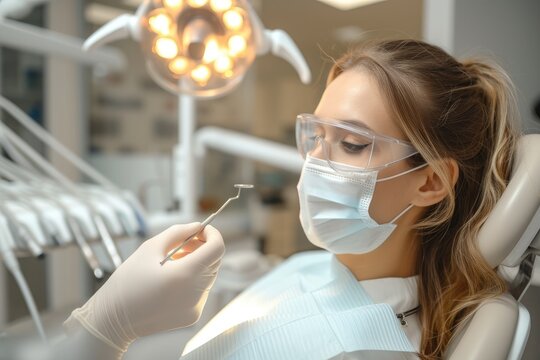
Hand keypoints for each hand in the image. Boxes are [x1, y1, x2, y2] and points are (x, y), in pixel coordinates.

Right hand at [63, 223, 224, 353]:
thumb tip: (197, 226)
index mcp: (185, 274)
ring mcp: (196, 307)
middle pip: (214, 261)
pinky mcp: (193, 316)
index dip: (213, 235)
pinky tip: (172, 281)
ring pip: (208, 276)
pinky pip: (201, 291)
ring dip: (197, 264)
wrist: (113, 320)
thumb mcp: (150, 248)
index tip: (202, 230)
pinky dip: (193, 281)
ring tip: (173, 263)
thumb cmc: (127, 281)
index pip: (217, 248)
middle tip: (183, 245)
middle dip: (202, 248)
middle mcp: (195, 292)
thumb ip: (177, 233)